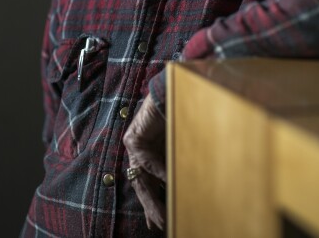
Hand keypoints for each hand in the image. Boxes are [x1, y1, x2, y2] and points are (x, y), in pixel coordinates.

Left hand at [122, 94, 166, 230]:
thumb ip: (177, 168)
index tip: (159, 224)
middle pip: (142, 187)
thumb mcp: (179, 149)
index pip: (149, 186)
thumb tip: (186, 188)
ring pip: (140, 178)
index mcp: (149, 157)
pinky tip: (168, 182)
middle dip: (152, 208)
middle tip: (161, 225)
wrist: (171, 94)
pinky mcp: (132, 138)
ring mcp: (133, 146)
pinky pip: (146, 159)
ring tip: (161, 216)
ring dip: (152, 198)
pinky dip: (158, 170)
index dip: (153, 205)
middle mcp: (138, 153)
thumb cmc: (178, 119)